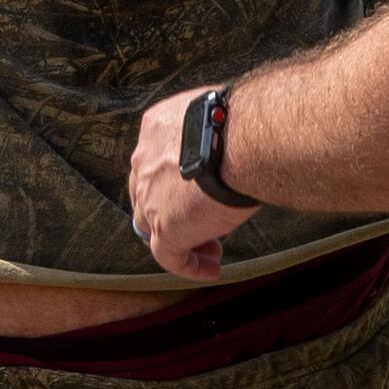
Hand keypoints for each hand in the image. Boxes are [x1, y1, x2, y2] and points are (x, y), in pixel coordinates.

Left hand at [127, 85, 253, 279]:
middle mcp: (144, 161)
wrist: (242, 140)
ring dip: (181, 241)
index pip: (154, 162)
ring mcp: (150, 196)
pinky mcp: (165, 227)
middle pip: (147, 195)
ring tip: (211, 252)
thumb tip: (238, 147)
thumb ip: (215, 135)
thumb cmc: (244, 123)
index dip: (173, 181)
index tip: (198, 192)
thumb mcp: (220, 119)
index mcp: (156, 128)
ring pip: (153, 228)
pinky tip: (211, 269)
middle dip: (172, 212)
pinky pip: (170, 256)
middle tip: (201, 223)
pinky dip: (189, 266)